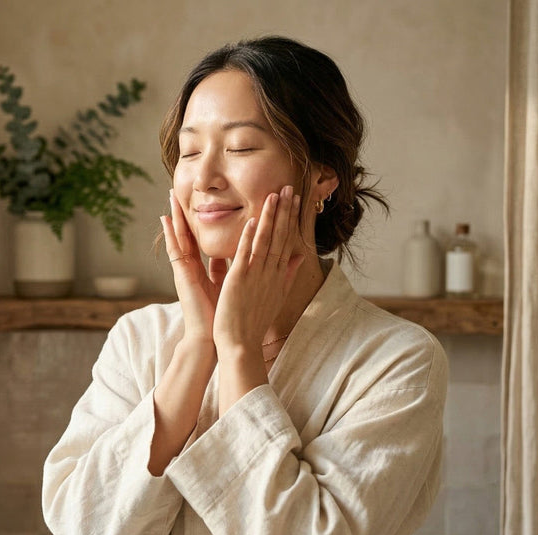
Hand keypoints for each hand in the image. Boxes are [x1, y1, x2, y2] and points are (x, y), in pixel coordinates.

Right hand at [161, 190, 227, 344]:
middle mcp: (191, 268)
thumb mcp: (227, 285)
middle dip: (182, 214)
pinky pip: (175, 250)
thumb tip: (237, 254)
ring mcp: (184, 270)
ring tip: (170, 197)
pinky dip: (170, 234)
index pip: (198, 240)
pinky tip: (165, 219)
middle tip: (178, 192)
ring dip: (174, 217)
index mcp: (202, 270)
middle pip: (186, 234)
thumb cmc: (221, 316)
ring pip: (179, 237)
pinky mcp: (182, 275)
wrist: (213, 338)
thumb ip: (229, 269)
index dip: (196, 223)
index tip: (196, 204)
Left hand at [213, 185, 304, 356]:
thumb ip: (286, 275)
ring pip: (265, 240)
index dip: (290, 219)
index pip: (285, 240)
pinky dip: (248, 238)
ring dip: (270, 217)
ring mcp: (256, 275)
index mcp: (277, 275)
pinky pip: (246, 255)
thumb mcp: (276, 296)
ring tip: (274, 194)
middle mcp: (270, 272)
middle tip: (290, 187)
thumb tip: (297, 258)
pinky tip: (252, 221)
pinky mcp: (240, 280)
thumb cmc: (254, 322)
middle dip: (285, 211)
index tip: (295, 199)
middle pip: (279, 236)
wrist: (241, 344)